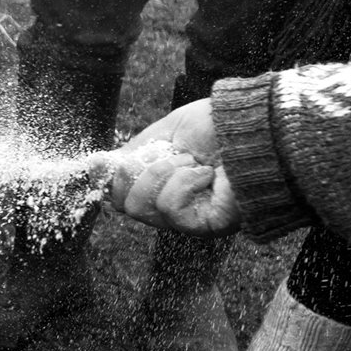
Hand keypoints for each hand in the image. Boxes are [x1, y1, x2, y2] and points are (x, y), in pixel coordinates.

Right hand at [105, 99, 242, 235]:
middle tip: (173, 155)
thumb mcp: (165, 132)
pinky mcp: (201, 225)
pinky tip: (207, 175)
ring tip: (196, 163)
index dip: (113, 177)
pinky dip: (183, 183)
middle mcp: (171, 205)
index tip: (110, 160)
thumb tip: (92, 165)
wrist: (258, 128)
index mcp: (162, 183)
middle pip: (124, 204)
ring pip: (141, 206)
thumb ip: (131, 152)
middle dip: (141, 170)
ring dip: (166, 173)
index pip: (119, 194)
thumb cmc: (220, 126)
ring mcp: (186, 218)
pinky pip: (169, 208)